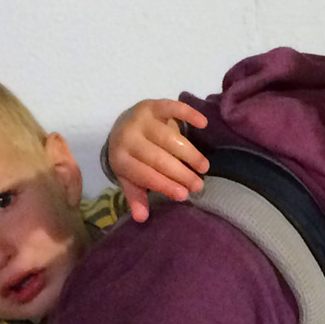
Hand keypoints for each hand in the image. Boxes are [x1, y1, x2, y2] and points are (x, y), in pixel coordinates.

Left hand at [107, 98, 209, 221]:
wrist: (121, 125)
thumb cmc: (131, 158)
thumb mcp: (130, 179)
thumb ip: (136, 197)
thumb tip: (142, 218)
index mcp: (120, 158)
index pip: (145, 174)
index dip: (165, 185)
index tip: (184, 195)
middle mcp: (128, 136)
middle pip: (158, 158)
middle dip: (180, 173)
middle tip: (199, 185)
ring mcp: (140, 118)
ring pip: (169, 138)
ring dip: (189, 153)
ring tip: (204, 167)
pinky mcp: (152, 105)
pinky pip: (172, 108)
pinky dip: (188, 114)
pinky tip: (203, 124)